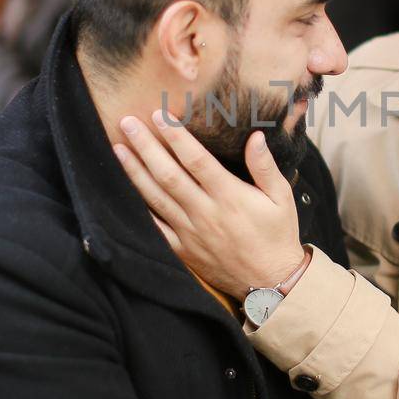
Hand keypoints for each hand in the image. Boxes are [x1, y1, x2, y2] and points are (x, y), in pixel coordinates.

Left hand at [114, 113, 302, 296]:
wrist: (270, 283)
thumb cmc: (277, 235)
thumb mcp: (281, 198)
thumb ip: (265, 167)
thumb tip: (255, 137)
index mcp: (229, 196)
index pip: (196, 160)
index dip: (175, 136)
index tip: (159, 115)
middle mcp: (205, 212)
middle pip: (168, 174)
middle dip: (145, 146)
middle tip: (127, 123)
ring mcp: (190, 232)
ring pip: (155, 197)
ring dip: (134, 171)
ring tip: (117, 148)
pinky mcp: (182, 249)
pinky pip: (154, 227)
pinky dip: (137, 208)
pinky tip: (124, 190)